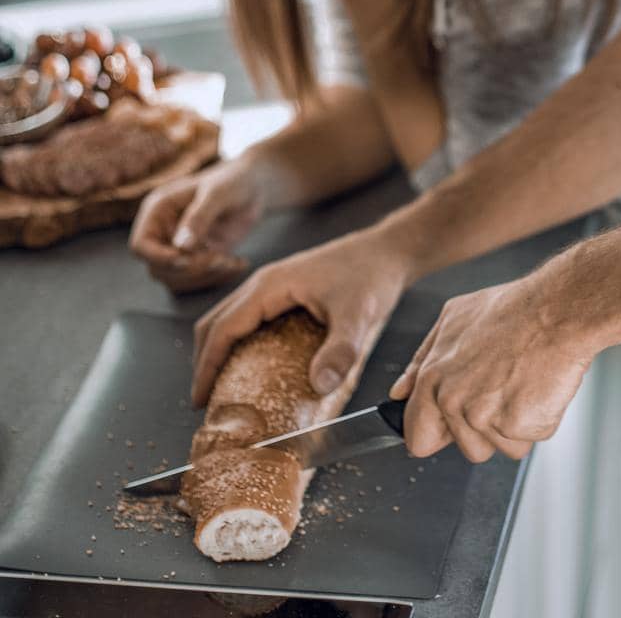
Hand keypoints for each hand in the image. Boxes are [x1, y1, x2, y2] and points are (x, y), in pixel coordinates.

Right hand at [129, 159, 268, 293]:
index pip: (140, 245)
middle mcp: (162, 231)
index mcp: (158, 210)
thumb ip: (199, 217)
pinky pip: (196, 279)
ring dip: (204, 276)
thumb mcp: (218, 194)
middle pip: (159, 268)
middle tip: (221, 259)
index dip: (158, 258)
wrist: (255, 185)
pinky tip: (238, 263)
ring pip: (177, 279)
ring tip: (232, 261)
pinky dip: (216, 277)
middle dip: (191, 269)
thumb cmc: (233, 180)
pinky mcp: (195, 258)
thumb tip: (180, 246)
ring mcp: (178, 247)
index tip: (186, 259)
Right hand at [191, 227, 407, 406]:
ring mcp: (273, 285)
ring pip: (230, 319)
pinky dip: (238, 343)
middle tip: (206, 402)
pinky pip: (248, 318)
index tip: (199, 401)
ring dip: (219, 352)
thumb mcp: (359, 315)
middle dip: (205, 361)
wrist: (389, 251)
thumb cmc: (371, 275)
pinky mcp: (285, 291)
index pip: (221, 328)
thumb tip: (318, 387)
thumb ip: (340, 351)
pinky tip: (253, 368)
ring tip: (224, 389)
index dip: (206, 366)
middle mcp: (263, 283)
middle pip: (215, 323)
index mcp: (269, 286)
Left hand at [388, 276, 596, 463]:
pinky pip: (524, 442)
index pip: (418, 436)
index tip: (448, 429)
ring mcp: (484, 417)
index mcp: (433, 379)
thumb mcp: (453, 318)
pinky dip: (534, 423)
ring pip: (496, 448)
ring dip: (510, 427)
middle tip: (500, 390)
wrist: (555, 311)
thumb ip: (421, 360)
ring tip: (519, 386)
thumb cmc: (511, 311)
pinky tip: (535, 390)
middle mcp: (454, 401)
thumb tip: (399, 393)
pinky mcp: (516, 427)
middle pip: (465, 447)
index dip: (436, 434)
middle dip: (482, 429)